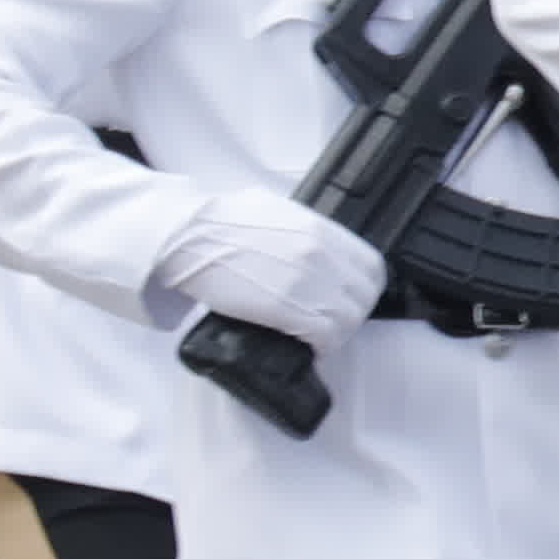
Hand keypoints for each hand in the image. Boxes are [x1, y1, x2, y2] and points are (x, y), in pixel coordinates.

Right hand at [158, 193, 386, 347]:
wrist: (187, 235)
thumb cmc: (218, 221)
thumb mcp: (273, 210)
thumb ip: (301, 230)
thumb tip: (310, 246)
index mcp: (319, 229)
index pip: (371, 266)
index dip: (363, 290)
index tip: (348, 300)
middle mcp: (321, 253)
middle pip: (364, 297)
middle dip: (351, 315)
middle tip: (332, 324)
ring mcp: (308, 280)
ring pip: (349, 320)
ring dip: (336, 335)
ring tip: (317, 339)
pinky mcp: (287, 307)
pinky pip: (326, 335)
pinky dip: (321, 347)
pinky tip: (308, 348)